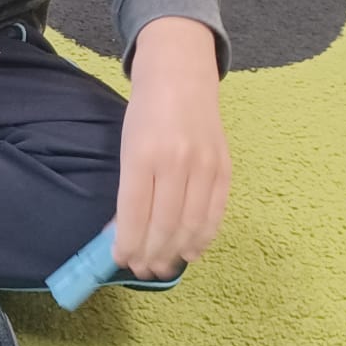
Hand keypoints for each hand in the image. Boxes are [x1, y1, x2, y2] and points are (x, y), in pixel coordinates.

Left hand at [116, 17, 228, 279]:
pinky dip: (203, 238)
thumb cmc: (146, 113)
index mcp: (143, 155)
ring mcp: (204, 166)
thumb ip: (129, 188)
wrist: (182, 76)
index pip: (135, 213)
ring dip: (176, 253)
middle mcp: (176, 162)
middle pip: (164, 224)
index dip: (128, 243)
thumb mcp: (127, 146)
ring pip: (191, 225)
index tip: (119, 260)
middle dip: (151, 255)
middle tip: (142, 270)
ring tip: (162, 267)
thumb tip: (124, 233)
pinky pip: (215, 214)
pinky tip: (190, 252)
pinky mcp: (225, 169)